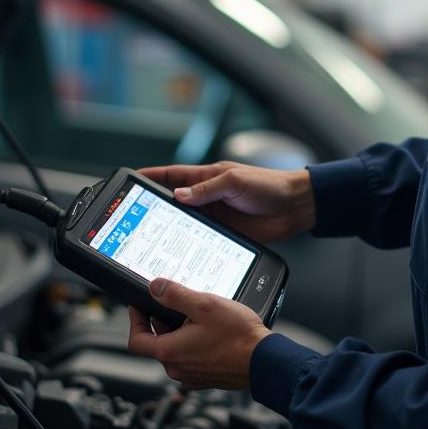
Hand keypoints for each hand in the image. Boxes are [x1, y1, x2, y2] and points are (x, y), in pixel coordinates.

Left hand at [126, 279, 270, 389]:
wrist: (264, 361)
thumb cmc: (238, 336)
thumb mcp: (204, 305)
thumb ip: (175, 295)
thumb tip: (155, 287)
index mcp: (170, 351)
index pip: (136, 339)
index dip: (135, 319)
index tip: (140, 305)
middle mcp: (177, 368)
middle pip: (157, 343)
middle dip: (163, 321)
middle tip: (177, 304)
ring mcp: (191, 375)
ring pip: (175, 351)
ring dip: (180, 333)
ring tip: (199, 316)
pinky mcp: (205, 378)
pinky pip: (191, 359)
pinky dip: (193, 345)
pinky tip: (211, 333)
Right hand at [138, 162, 315, 243]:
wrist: (295, 207)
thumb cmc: (270, 186)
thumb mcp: (235, 182)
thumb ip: (207, 189)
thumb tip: (179, 195)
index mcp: (208, 176)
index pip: (173, 175)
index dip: (152, 178)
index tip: (132, 180)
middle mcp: (208, 196)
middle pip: (174, 202)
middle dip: (155, 207)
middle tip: (134, 217)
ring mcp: (215, 216)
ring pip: (185, 223)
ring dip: (171, 229)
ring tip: (150, 239)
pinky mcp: (224, 233)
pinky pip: (201, 238)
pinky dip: (189, 243)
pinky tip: (178, 252)